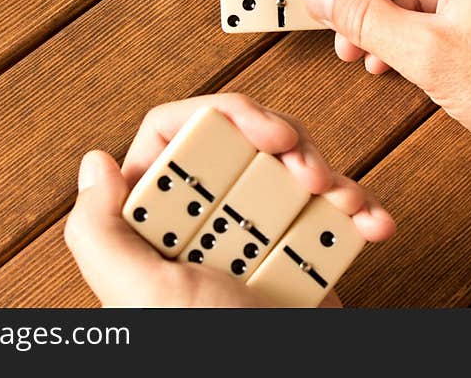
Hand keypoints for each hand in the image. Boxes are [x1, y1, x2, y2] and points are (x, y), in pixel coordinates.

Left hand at [64, 94, 395, 306]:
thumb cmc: (204, 352)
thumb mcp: (139, 294)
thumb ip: (97, 231)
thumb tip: (98, 163)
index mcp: (154, 220)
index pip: (175, 132)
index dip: (225, 116)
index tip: (269, 135)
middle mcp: (200, 220)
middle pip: (242, 141)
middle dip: (288, 145)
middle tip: (311, 171)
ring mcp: (252, 235)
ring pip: (289, 167)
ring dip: (330, 177)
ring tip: (346, 203)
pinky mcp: (297, 254)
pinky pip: (327, 214)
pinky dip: (358, 213)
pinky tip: (373, 224)